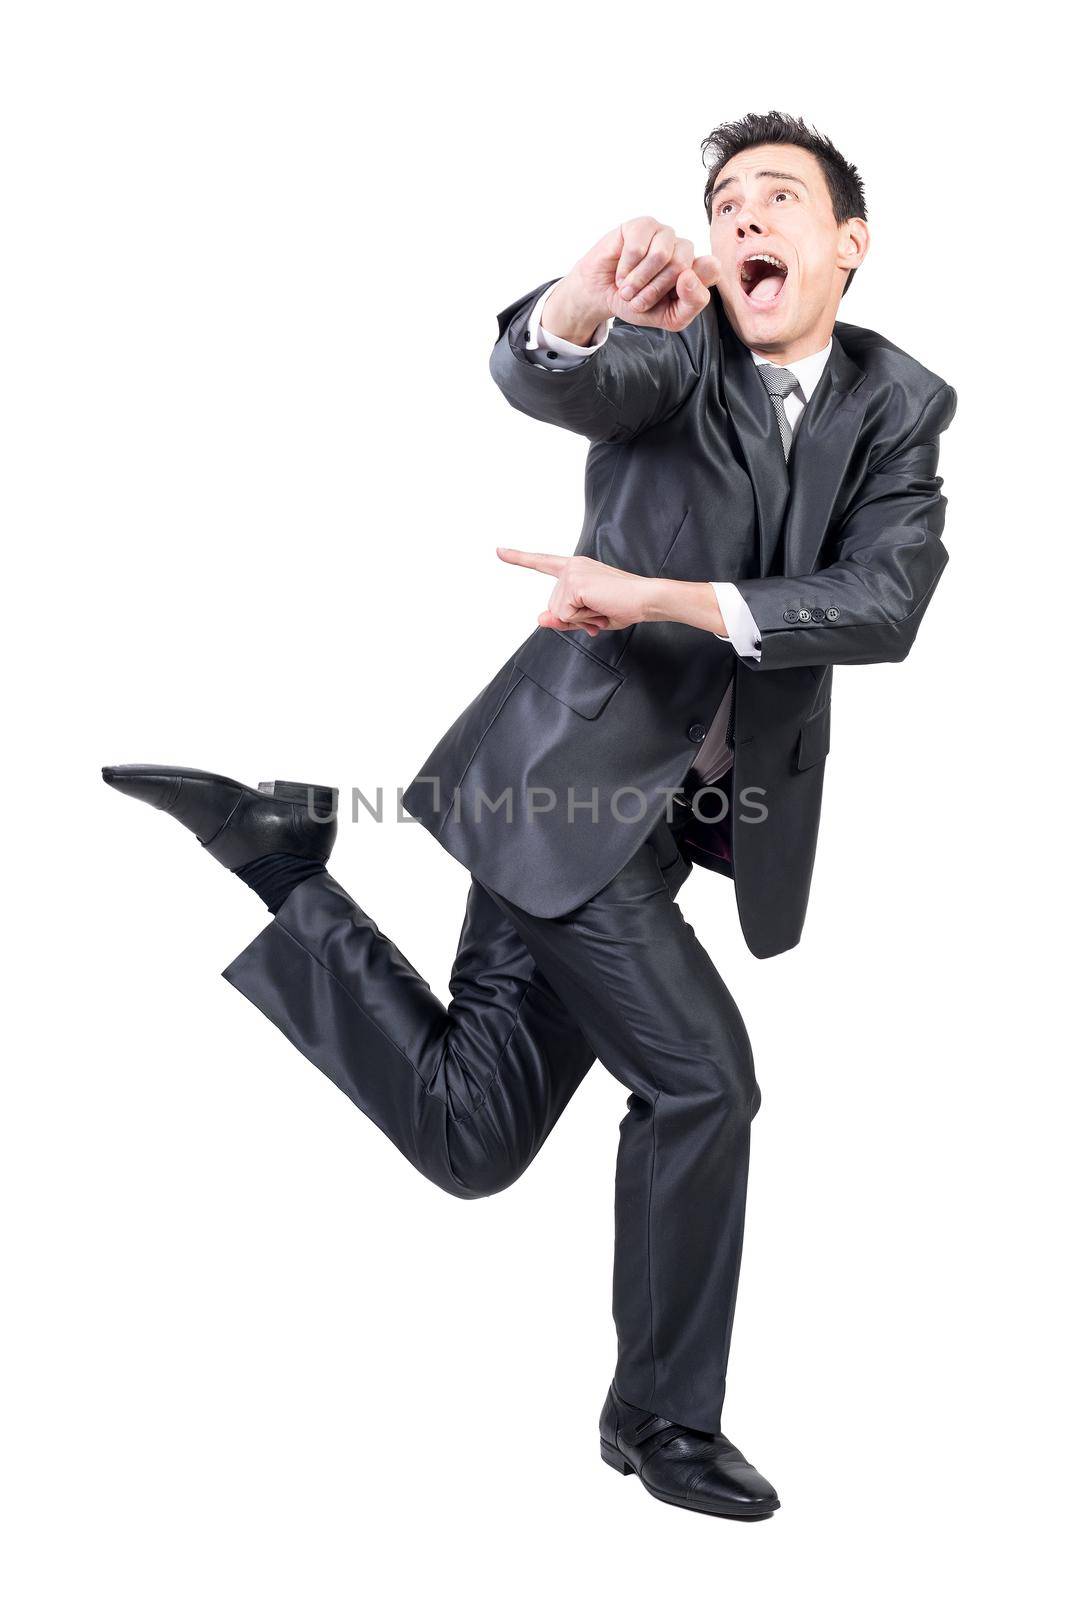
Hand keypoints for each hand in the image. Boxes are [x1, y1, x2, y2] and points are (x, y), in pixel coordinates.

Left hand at [496, 548, 654, 634]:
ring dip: (581, 619)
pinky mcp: (574, 583)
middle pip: (554, 606)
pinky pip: (566, 615)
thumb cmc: (622, 606)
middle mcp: (571, 566)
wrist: (646, 600)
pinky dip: (583, 619)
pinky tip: (599, 609)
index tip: (499, 551)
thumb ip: (563, 619)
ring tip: (602, 609)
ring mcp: (572, 573)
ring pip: (559, 613)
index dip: (519, 558)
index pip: (542, 562)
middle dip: (576, 618)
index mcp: (575, 568)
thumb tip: (539, 619)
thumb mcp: (587, 617)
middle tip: (601, 611)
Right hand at [543, 218, 720, 343]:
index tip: (676, 297)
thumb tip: (689, 276)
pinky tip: (621, 272)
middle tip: (638, 301)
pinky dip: (625, 268)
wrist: (603, 294)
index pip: (712, 269)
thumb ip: (691, 304)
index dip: (694, 285)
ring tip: (627, 288)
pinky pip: (638, 247)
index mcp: (697, 271)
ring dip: (639, 280)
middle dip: (654, 290)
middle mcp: (684, 248)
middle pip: (681, 265)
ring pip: (661, 254)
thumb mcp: (670, 318)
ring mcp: (664, 234)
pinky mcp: (643, 225)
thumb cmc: (638, 303)